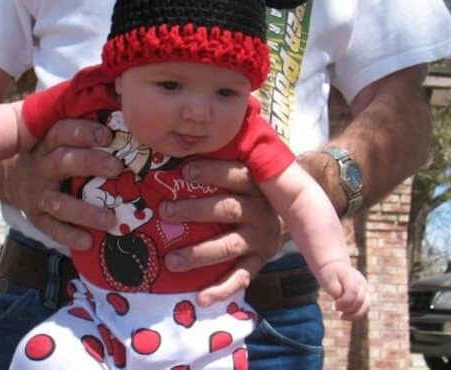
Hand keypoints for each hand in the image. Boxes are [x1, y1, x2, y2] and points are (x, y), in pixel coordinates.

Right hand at [3, 118, 122, 249]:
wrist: (8, 177)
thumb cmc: (49, 154)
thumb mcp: (56, 139)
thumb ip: (83, 132)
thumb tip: (123, 114)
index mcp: (47, 142)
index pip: (63, 132)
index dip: (84, 132)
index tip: (109, 135)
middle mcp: (40, 166)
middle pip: (63, 162)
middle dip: (90, 163)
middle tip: (117, 167)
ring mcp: (36, 193)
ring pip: (58, 202)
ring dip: (84, 211)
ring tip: (110, 219)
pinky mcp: (34, 216)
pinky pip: (50, 227)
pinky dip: (68, 235)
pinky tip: (88, 242)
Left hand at [159, 159, 282, 305]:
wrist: (291, 216)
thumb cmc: (247, 191)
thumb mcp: (241, 175)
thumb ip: (218, 167)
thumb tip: (177, 157)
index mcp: (253, 185)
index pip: (235, 175)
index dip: (210, 172)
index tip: (184, 171)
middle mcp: (259, 211)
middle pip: (226, 209)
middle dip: (193, 210)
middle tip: (164, 211)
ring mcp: (259, 239)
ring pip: (228, 246)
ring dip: (198, 254)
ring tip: (170, 261)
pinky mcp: (260, 261)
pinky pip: (241, 277)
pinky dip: (221, 289)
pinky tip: (201, 297)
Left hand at [316, 260, 369, 319]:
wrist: (335, 267)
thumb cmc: (329, 274)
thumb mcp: (327, 280)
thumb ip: (334, 290)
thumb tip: (340, 299)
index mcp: (352, 276)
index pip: (353, 292)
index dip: (344, 302)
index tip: (334, 305)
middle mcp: (362, 283)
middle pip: (360, 301)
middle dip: (347, 309)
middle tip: (335, 308)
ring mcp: (365, 289)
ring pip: (366, 306)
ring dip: (354, 315)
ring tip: (341, 317)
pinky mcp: (365, 295)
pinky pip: (364, 308)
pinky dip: (356, 314)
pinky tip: (345, 316)